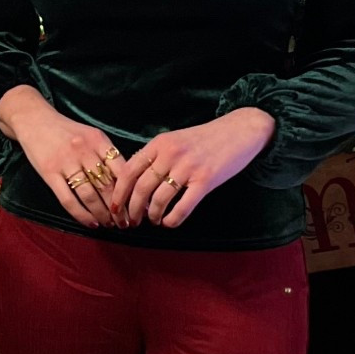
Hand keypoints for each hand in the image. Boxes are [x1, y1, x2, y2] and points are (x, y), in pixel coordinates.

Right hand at [0, 85, 128, 229]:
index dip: (131, 191)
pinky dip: (82, 215)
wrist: (34, 120)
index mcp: (98, 140)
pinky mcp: (49, 173)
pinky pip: (68, 200)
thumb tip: (129, 182)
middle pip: (107, 185)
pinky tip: (91, 223)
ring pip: (89, 195)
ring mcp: (65, 162)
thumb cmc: (67, 131)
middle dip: (119, 209)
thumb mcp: (92, 135)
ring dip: (102, 214)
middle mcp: (84, 150)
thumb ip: (108, 155)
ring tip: (110, 224)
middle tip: (125, 223)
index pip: (122, 170)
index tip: (136, 206)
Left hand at [109, 108, 275, 229]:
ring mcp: (188, 167)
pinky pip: (182, 206)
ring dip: (152, 216)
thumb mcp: (175, 140)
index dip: (118, 193)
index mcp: (159, 143)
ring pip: (159, 200)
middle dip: (132, 210)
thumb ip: (156, 157)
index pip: (129, 171)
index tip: (115, 209)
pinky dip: (172, 219)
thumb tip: (135, 185)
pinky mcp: (206, 180)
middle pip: (141, 188)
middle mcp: (171, 154)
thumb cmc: (205, 139)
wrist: (239, 130)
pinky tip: (170, 222)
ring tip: (153, 221)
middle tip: (131, 222)